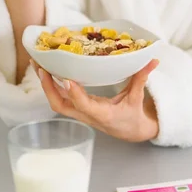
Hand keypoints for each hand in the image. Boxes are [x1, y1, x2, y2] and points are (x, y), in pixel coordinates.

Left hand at [31, 59, 159, 141]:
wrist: (131, 132)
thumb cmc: (133, 116)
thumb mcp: (138, 97)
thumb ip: (142, 77)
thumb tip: (153, 59)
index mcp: (103, 115)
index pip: (85, 106)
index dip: (75, 94)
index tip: (67, 80)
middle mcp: (88, 116)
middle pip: (61, 105)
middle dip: (49, 88)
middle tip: (42, 68)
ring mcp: (81, 113)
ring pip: (57, 102)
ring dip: (46, 85)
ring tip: (38, 65)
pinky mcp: (78, 109)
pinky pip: (61, 98)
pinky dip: (53, 86)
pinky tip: (48, 71)